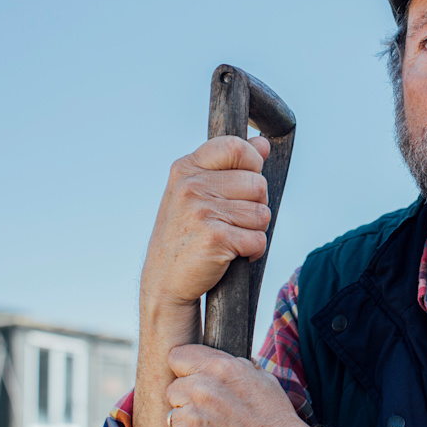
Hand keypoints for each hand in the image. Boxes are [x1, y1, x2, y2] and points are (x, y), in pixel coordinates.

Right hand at [141, 135, 271, 311]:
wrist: (164, 283)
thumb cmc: (185, 235)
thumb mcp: (198, 193)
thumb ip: (230, 166)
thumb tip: (261, 143)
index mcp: (186, 169)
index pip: (235, 146)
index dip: (251, 163)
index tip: (242, 181)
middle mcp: (191, 186)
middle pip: (258, 183)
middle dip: (256, 206)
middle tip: (231, 221)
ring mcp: (201, 211)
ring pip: (262, 213)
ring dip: (254, 231)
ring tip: (229, 238)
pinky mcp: (215, 238)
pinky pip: (259, 239)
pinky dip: (253, 252)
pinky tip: (231, 255)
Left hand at [166, 344, 309, 426]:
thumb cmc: (275, 421)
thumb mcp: (262, 380)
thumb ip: (234, 366)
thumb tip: (216, 362)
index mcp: (222, 369)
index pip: (178, 356)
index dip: (185, 368)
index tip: (191, 376)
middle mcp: (203, 390)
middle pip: (174, 388)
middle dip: (188, 399)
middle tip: (211, 411)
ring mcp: (192, 419)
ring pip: (174, 416)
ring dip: (188, 423)